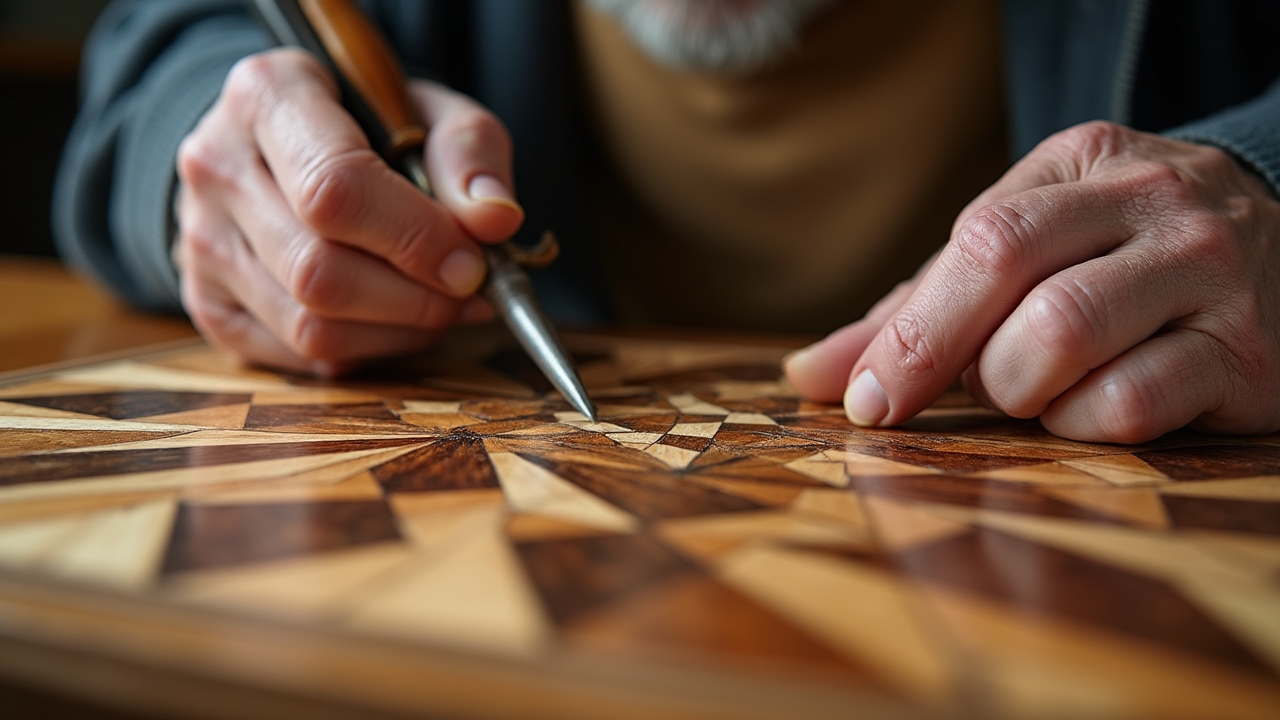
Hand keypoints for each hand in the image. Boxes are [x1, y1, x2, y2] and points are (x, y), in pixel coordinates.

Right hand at [174, 48, 522, 374]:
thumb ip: (469, 154)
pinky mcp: (208, 302)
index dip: (414, 238)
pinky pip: (298, 355)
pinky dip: (367, 351)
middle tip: (470, 292)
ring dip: (398, 331)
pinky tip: (398, 320)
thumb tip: (495, 221)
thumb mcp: (429, 111)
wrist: (284, 147)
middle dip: (414, 298)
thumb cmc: (369, 125)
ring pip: (307, 324)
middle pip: (318, 268)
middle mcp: (216, 166)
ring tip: (444, 306)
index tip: (472, 263)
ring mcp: (201, 240)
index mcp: (267, 94)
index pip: (334, 188)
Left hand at [785, 121, 1279, 442]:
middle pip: (1010, 273)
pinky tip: (1093, 411)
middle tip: (964, 392)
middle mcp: (1150, 203)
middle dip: (953, 357)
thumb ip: (919, 307)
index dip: (911, 332)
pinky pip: (1129, 403)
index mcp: (1080, 165)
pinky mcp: (1247, 355)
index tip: (867, 398)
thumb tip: (808, 374)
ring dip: (1021, 390)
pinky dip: (1084, 425)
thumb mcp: (1024, 254)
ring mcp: (1207, 272)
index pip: (975, 241)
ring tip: (1035, 391)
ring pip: (1064, 336)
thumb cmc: (1115, 260)